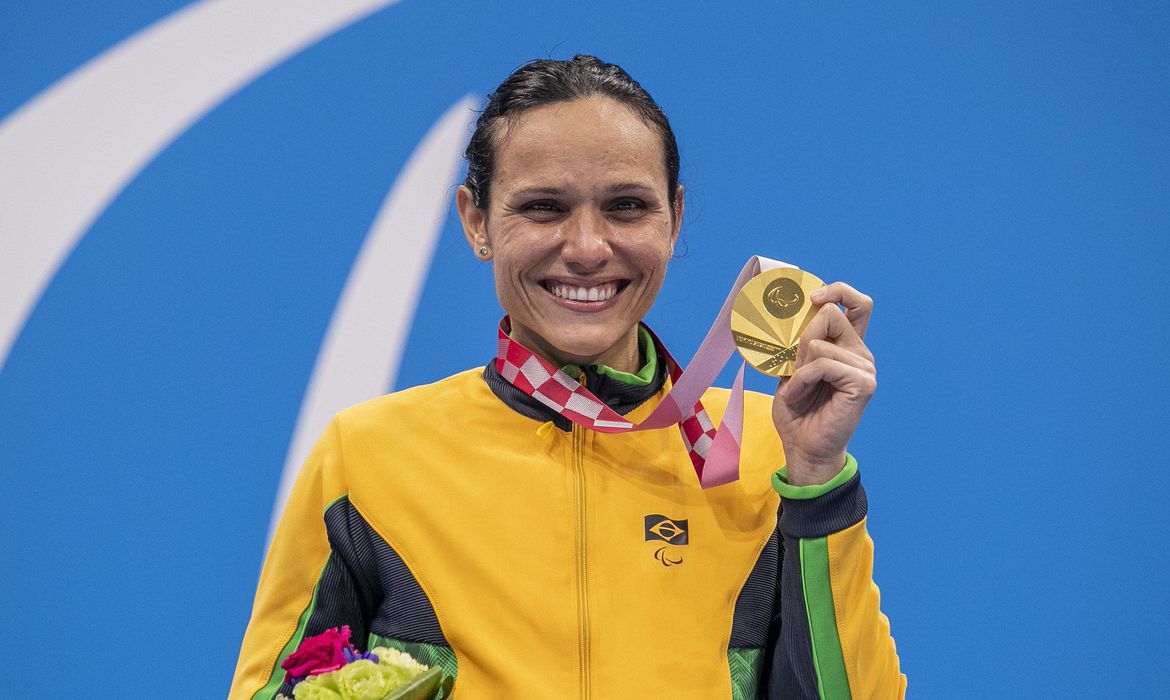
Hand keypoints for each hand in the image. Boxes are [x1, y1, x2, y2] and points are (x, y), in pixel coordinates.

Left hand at [771, 282, 875, 485]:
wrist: (804, 448)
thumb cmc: (797, 411)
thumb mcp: (792, 369)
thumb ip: (798, 344)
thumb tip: (789, 316)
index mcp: (848, 346)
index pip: (857, 304)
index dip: (838, 291)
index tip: (813, 298)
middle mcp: (860, 353)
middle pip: (831, 314)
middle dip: (802, 336)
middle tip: (793, 366)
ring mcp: (865, 368)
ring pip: (819, 343)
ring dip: (796, 368)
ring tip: (794, 391)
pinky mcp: (862, 384)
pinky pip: (822, 364)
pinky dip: (801, 379)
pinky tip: (796, 396)